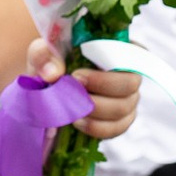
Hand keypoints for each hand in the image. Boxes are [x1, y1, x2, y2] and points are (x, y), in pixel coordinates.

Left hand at [26, 39, 140, 139]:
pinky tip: (78, 122)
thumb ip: (43, 55)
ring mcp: (127, 98)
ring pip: (123, 108)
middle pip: (131, 83)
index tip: (78, 73)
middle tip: (74, 86)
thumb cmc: (50, 66)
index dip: (112, 62)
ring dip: (96, 109)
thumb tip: (53, 73)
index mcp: (116, 48)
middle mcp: (128, 73)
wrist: (46, 92)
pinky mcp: (120, 120)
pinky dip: (96, 127)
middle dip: (102, 87)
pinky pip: (117, 128)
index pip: (134, 51)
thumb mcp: (41, 55)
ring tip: (72, 107)